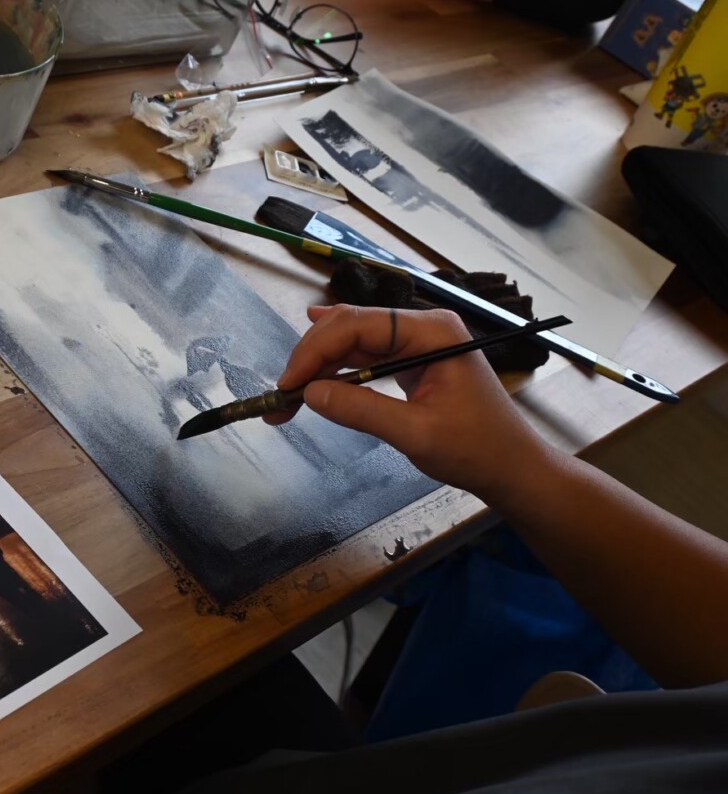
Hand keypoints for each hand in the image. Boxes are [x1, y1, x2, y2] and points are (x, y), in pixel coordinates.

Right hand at [266, 305, 553, 501]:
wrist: (513, 467)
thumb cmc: (476, 450)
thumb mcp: (416, 434)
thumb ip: (361, 410)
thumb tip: (309, 395)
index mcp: (431, 331)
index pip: (357, 326)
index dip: (315, 351)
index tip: (288, 386)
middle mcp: (422, 327)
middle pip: (350, 326)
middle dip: (311, 358)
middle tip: (282, 396)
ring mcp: (416, 342)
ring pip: (352, 340)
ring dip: (319, 365)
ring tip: (289, 397)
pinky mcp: (411, 360)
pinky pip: (364, 356)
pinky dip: (336, 370)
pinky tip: (310, 370)